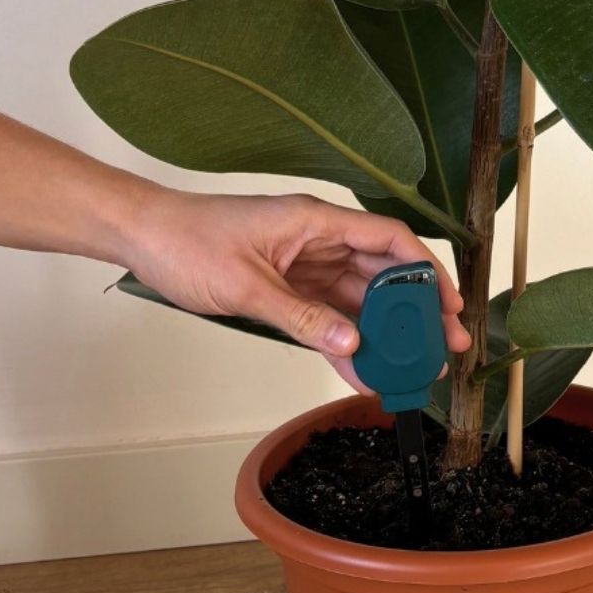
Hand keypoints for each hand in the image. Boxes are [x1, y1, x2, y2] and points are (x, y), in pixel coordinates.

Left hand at [123, 189, 470, 392]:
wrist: (143, 238)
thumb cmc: (188, 243)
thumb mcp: (246, 285)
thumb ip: (302, 317)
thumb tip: (354, 342)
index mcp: (316, 222)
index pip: (389, 240)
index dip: (426, 270)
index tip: (449, 304)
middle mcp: (318, 241)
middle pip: (382, 273)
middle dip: (414, 309)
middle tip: (443, 345)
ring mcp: (305, 266)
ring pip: (358, 299)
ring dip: (384, 331)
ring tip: (411, 367)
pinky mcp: (288, 288)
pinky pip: (327, 316)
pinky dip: (345, 341)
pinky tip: (363, 370)